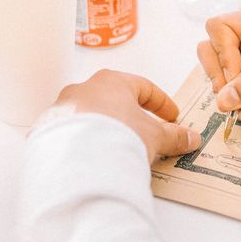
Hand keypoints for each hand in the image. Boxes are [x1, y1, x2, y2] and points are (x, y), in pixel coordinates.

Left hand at [51, 70, 200, 162]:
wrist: (78, 160)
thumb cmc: (117, 134)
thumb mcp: (154, 136)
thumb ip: (174, 136)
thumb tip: (191, 137)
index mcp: (112, 81)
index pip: (143, 87)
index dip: (161, 103)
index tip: (172, 117)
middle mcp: (84, 89)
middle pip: (115, 101)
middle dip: (133, 117)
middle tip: (147, 134)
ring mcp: (63, 109)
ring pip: (93, 116)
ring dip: (109, 130)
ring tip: (122, 150)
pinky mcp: (49, 131)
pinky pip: (75, 134)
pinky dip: (89, 143)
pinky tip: (99, 158)